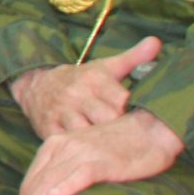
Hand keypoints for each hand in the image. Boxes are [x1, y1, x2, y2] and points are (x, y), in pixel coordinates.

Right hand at [10, 37, 161, 138]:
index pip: (121, 99)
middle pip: (107, 118)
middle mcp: (77, 94)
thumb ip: (134, 57)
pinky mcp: (49, 127)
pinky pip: (68, 142)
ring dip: (102, 142)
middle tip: (134, 138)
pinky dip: (81, 149)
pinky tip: (94, 152)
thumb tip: (156, 42)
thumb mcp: (105, 67)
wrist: (37, 85)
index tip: (144, 119)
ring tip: (116, 149)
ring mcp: (62, 111)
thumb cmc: (82, 80)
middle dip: (121, 129)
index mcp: (93, 79)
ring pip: (87, 132)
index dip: (133, 111)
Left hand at [15, 108, 184, 194]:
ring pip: (51, 182)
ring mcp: (82, 153)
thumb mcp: (83, 156)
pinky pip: (80, 174)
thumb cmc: (119, 147)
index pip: (31, 181)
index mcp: (54, 146)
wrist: (151, 130)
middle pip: (36, 184)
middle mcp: (62, 147)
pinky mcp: (102, 160)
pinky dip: (66, 186)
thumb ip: (66, 172)